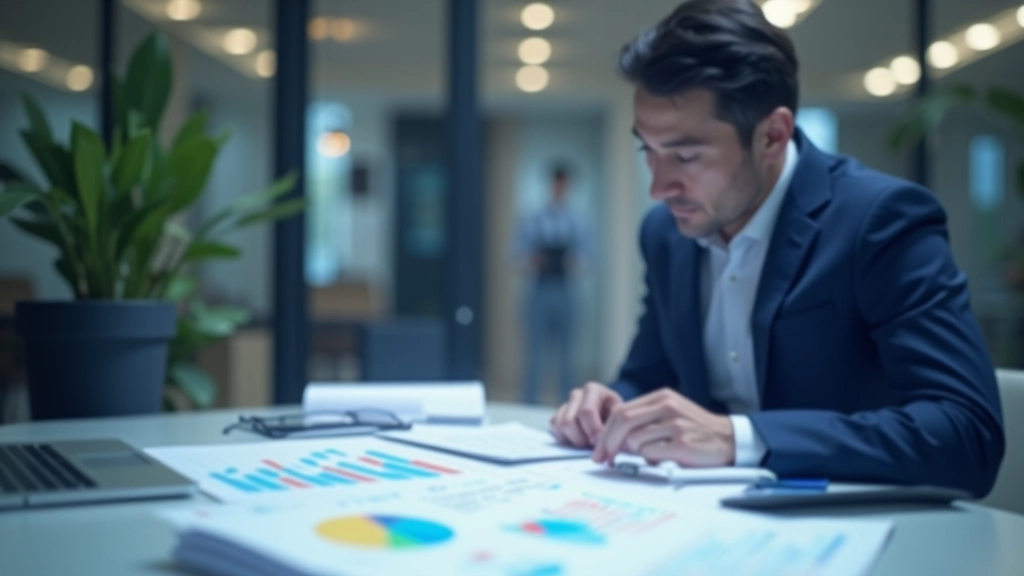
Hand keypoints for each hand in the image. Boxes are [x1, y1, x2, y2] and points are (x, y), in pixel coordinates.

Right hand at [549, 382, 622, 447]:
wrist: (612, 420)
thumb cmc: (617, 419)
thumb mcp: (620, 419)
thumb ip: (613, 427)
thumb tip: (604, 441)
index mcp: (594, 390)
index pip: (586, 411)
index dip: (592, 430)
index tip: (600, 442)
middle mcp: (577, 394)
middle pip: (569, 421)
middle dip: (582, 438)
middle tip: (594, 445)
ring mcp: (565, 405)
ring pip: (560, 425)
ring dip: (574, 440)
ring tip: (588, 443)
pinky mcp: (557, 416)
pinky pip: (554, 428)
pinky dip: (565, 439)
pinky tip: (579, 440)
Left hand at [592, 388, 734, 466]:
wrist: (728, 439)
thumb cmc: (693, 428)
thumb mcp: (668, 413)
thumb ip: (642, 419)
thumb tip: (610, 438)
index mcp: (660, 397)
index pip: (620, 411)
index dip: (604, 432)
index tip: (599, 449)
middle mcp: (667, 407)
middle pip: (622, 422)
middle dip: (607, 443)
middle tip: (603, 459)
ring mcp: (676, 425)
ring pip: (635, 441)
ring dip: (635, 453)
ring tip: (653, 453)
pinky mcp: (683, 444)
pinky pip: (651, 454)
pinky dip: (651, 460)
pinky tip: (665, 458)